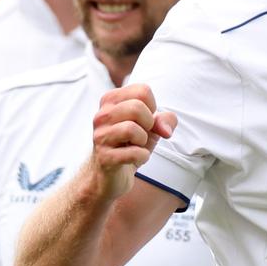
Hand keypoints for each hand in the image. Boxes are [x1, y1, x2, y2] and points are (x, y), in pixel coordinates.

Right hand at [88, 84, 176, 200]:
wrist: (111, 175)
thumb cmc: (132, 144)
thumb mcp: (152, 127)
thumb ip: (166, 120)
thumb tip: (166, 131)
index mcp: (111, 100)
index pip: (143, 91)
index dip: (152, 107)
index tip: (144, 120)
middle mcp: (102, 115)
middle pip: (137, 107)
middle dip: (149, 124)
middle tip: (142, 134)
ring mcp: (100, 136)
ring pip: (131, 129)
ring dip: (143, 141)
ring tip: (136, 145)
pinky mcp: (104, 157)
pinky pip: (132, 153)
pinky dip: (142, 156)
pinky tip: (136, 159)